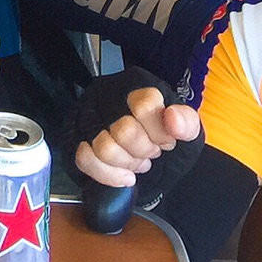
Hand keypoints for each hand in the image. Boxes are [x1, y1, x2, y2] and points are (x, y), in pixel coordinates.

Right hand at [73, 87, 201, 190]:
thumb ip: (186, 122)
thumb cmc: (163, 138)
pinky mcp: (74, 138)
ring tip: (136, 161)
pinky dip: (108, 174)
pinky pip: (84, 159)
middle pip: (124, 131)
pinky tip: (123, 175)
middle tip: (150, 152)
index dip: (159, 132)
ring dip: (126, 163)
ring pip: (103, 148)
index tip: (166, 141)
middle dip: (143, 151)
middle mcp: (106, 95)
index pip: (145, 105)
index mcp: (135, 85)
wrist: (147, 155)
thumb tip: (172, 118)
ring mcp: (87, 116)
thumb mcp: (186, 129)